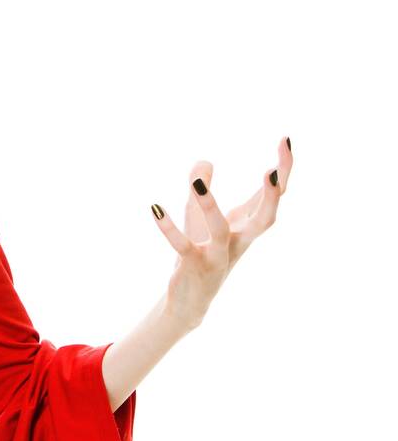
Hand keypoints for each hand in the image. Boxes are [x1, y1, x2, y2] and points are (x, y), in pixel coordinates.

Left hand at [151, 136, 292, 327]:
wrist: (189, 300)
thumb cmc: (199, 254)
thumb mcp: (198, 216)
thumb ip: (202, 187)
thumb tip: (204, 161)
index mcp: (247, 226)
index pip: (273, 195)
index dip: (283, 169)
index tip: (286, 139)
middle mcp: (239, 241)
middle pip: (266, 217)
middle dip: (272, 194)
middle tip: (273, 170)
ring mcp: (218, 255)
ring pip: (219, 230)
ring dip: (209, 206)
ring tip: (195, 182)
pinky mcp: (194, 265)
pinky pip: (182, 245)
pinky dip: (169, 228)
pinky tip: (154, 208)